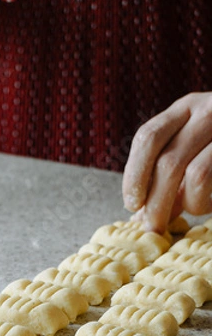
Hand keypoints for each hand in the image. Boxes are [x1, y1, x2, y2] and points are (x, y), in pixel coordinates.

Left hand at [122, 92, 211, 232]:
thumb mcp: (192, 147)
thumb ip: (168, 176)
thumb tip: (142, 217)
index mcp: (186, 108)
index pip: (147, 138)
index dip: (133, 175)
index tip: (131, 204)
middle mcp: (208, 111)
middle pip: (169, 162)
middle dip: (156, 203)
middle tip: (154, 228)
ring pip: (198, 175)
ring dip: (190, 204)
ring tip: (195, 209)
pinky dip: (210, 203)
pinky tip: (211, 205)